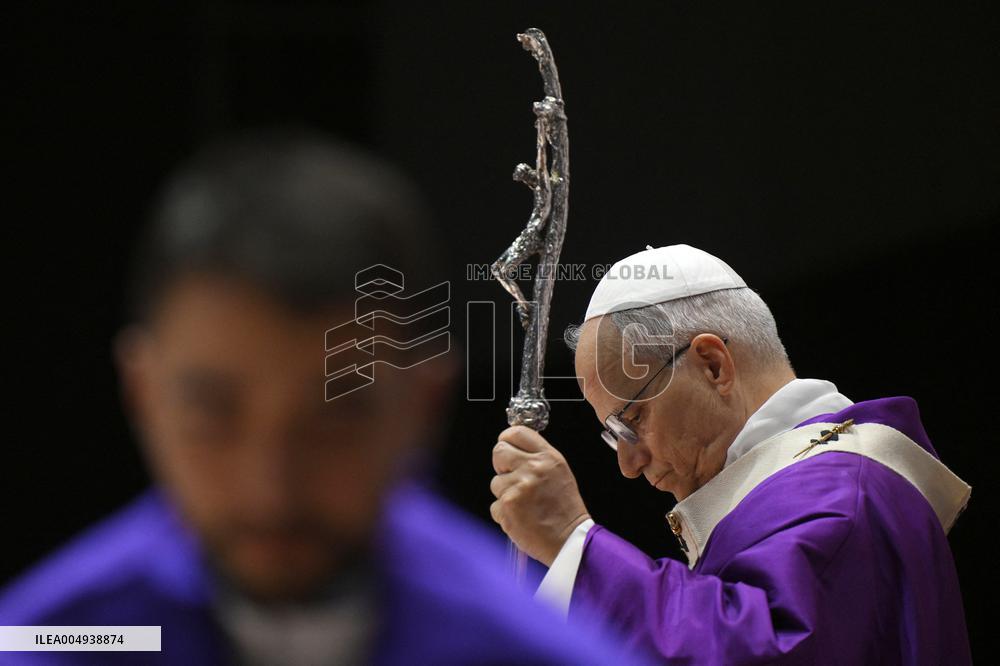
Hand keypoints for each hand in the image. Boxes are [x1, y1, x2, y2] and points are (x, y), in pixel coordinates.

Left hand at [490, 425, 590, 565]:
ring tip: (524, 504)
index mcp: (548, 457)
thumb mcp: (559, 472)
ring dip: (505, 494)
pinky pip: (494, 505)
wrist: (569, 539)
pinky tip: (521, 516)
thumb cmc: (565, 509)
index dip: (507, 439)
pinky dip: (504, 513)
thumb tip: (514, 447)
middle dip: (501, 464)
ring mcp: (518, 487)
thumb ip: (538, 457)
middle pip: (499, 451)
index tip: (507, 446)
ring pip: (495, 482)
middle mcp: (533, 468)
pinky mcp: (507, 506)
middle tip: (512, 477)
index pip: (517, 432)